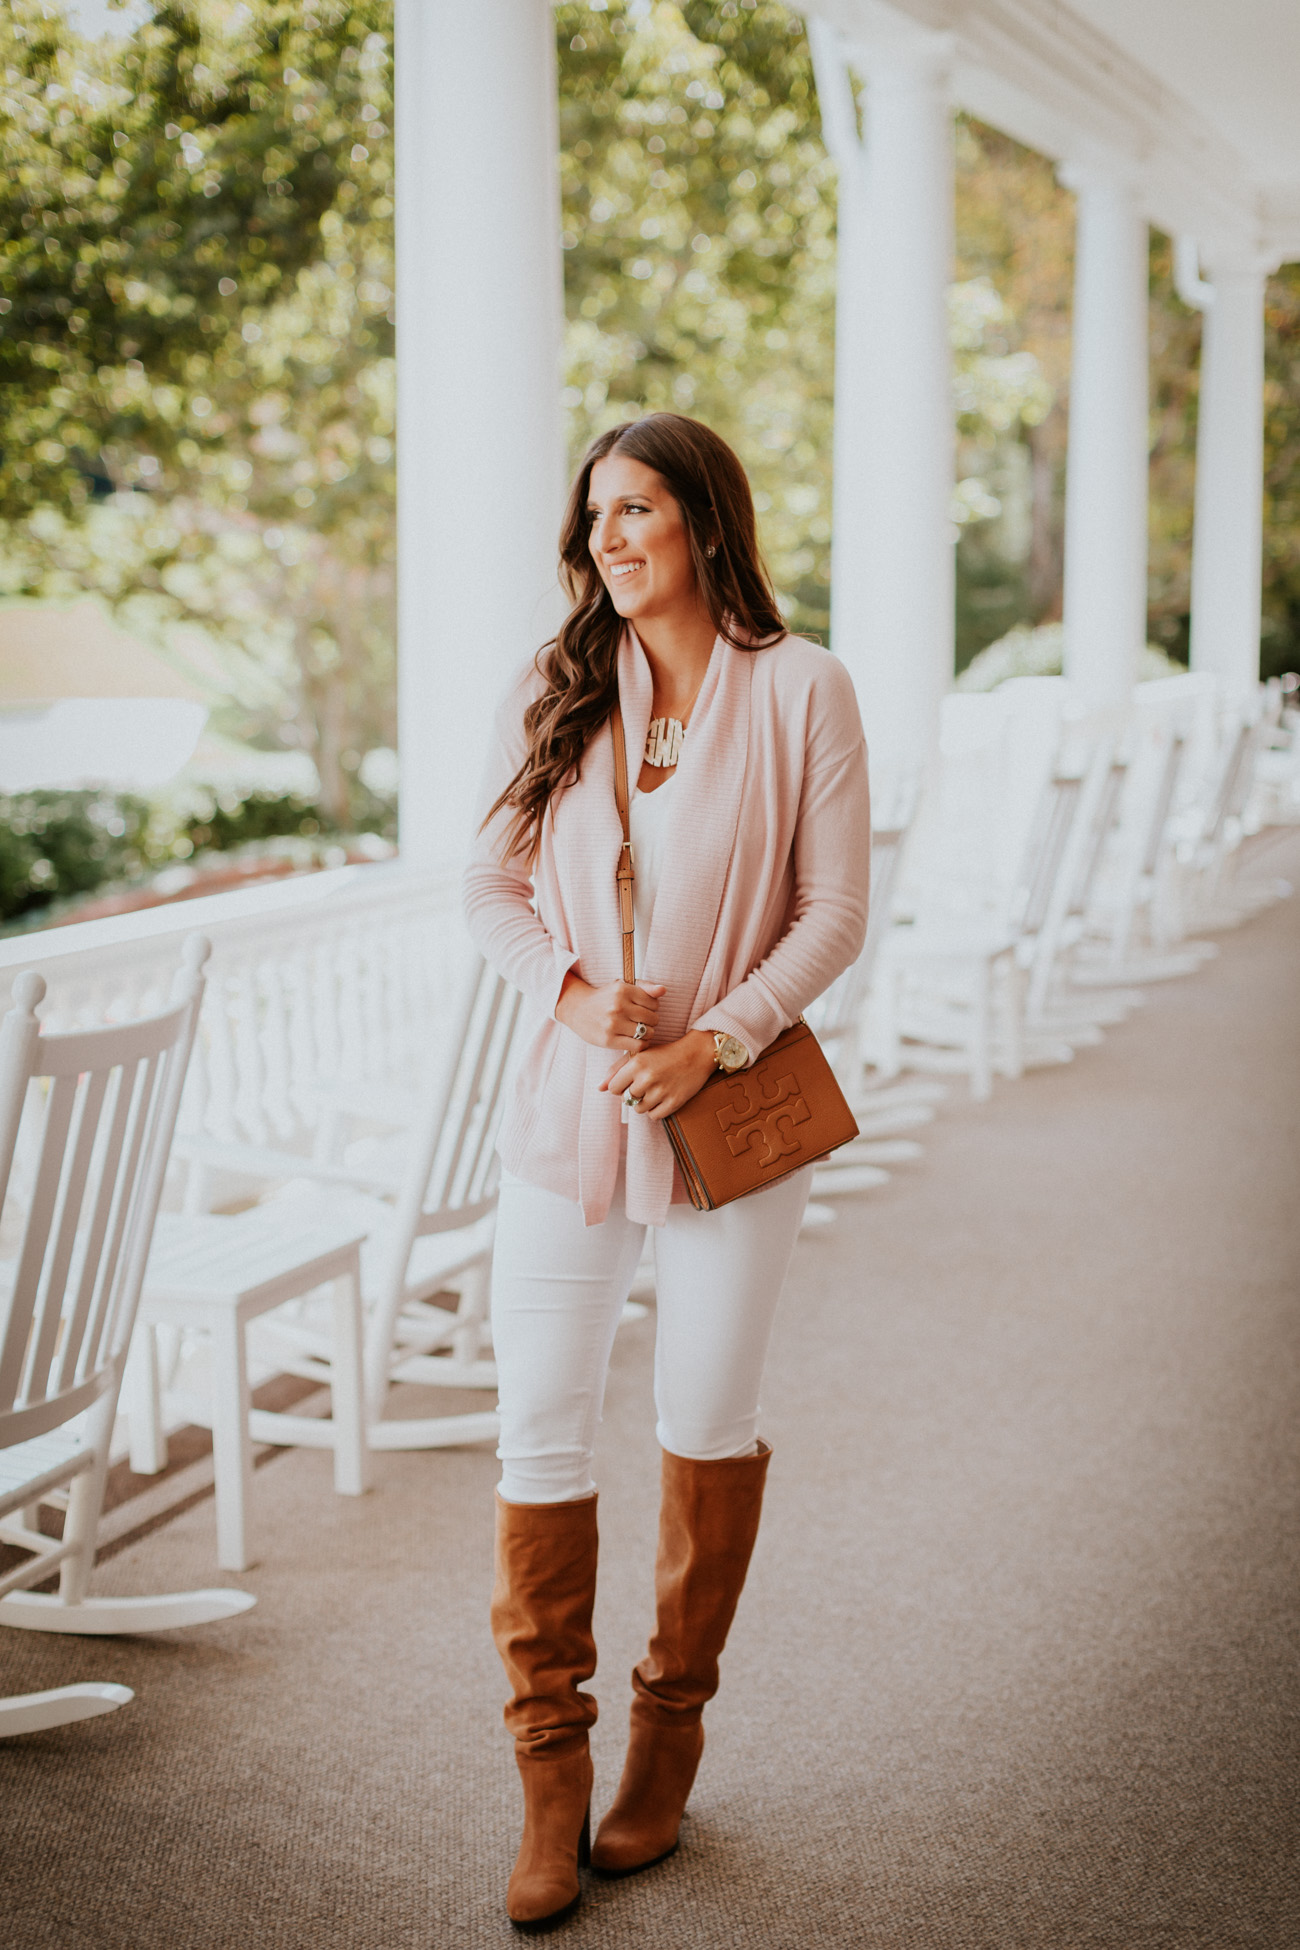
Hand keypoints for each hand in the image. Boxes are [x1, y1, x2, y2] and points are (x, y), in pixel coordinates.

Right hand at [555, 973, 665, 1050]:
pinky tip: (635, 1039)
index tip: (644, 1009)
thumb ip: (645, 987)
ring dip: (647, 1033)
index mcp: (623, 990)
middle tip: (641, 1020)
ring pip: (647, 1033)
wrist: (577, 1009)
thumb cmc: (605, 997)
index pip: (654, 1003)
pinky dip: (641, 1044)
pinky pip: (637, 1045)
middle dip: (651, 1021)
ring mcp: (613, 1024)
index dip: (652, 1007)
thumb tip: (663, 990)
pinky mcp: (609, 1040)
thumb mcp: (622, 987)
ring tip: (639, 1030)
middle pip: (652, 1018)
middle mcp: (618, 1006)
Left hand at [601, 1030, 719, 1120]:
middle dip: (633, 1095)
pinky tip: (662, 1097)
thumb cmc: (665, 1054)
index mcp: (637, 1064)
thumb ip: (617, 1070)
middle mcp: (647, 1078)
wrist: (696, 1053)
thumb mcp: (640, 1055)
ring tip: (654, 1090)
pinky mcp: (674, 1101)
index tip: (628, 1083)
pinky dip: (656, 1110)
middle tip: (645, 1085)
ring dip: (645, 1103)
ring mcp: (661, 1091)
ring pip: (640, 1110)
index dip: (620, 1087)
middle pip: (627, 1100)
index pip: (614, 1089)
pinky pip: (655, 1116)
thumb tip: (600, 1088)